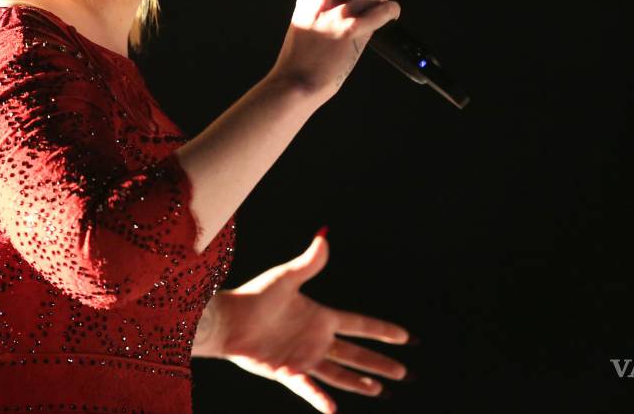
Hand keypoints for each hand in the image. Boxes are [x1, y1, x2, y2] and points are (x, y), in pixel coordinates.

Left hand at [213, 231, 413, 413]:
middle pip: (355, 353)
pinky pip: (308, 388)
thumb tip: (323, 237)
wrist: (228, 321)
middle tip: (403, 371)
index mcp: (320, 316)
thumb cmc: (255, 297)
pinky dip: (320, 399)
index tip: (405, 336)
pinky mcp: (287, 372)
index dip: (382, 330)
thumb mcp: (285, 279)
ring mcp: (303, 357)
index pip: (359, 324)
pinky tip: (333, 410)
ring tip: (378, 390)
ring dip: (358, 382)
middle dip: (378, 363)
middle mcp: (316, 339)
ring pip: (338, 374)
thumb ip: (308, 263)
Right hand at [269, 0, 400, 105]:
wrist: (295, 82)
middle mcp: (322, 2)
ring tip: (382, 7)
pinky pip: (381, 11)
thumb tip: (342, 9)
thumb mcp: (301, 26)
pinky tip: (392, 14)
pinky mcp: (351, 30)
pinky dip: (391, 10)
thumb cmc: (297, 62)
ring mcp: (337, 14)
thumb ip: (317, 12)